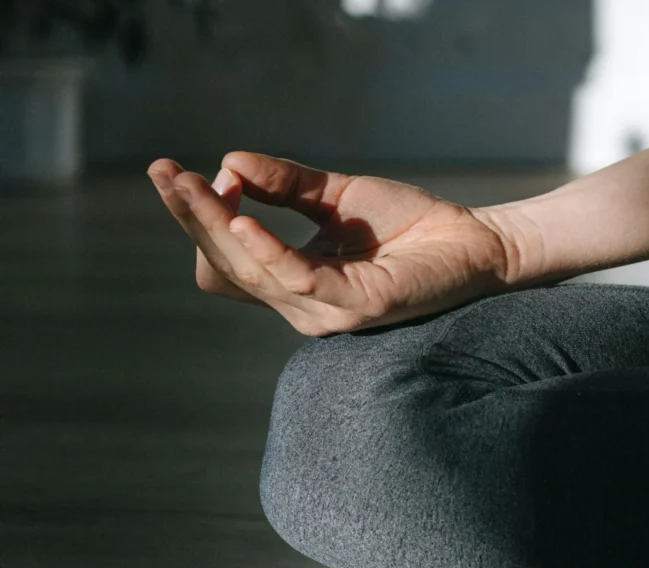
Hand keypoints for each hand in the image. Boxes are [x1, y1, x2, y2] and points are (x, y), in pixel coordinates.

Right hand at [147, 152, 523, 334]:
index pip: (225, 258)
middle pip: (225, 265)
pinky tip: (244, 218)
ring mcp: (325, 310)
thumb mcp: (338, 197)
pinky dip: (267, 249)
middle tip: (163, 172)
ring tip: (195, 184)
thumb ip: (287, 185)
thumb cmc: (409, 224)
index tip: (180, 173)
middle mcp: (302, 303)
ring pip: (251, 272)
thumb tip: (230, 164)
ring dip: (216, 226)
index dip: (200, 219)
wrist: (474, 240)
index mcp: (293, 279)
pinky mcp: (355, 307)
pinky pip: (296, 279)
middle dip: (192, 217)